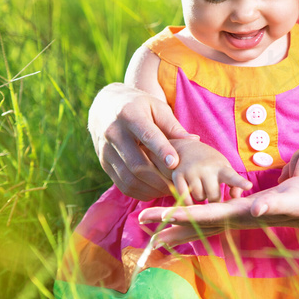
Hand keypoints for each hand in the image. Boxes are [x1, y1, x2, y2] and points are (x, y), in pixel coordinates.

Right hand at [88, 83, 190, 199]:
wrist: (107, 106)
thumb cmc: (140, 106)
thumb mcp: (157, 107)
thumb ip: (173, 125)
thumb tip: (194, 141)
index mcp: (130, 114)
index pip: (147, 135)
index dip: (161, 150)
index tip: (175, 163)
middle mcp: (113, 133)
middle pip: (137, 164)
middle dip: (160, 178)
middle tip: (179, 184)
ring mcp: (106, 150)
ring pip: (129, 178)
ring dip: (152, 188)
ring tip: (170, 189)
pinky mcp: (104, 163)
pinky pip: (122, 185)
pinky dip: (141, 192)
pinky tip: (155, 190)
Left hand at [139, 175, 298, 246]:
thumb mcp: (289, 198)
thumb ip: (274, 203)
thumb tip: (257, 207)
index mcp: (237, 213)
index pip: (198, 215)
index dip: (173, 215)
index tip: (150, 217)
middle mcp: (232, 219)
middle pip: (193, 223)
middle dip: (166, 224)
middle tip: (139, 224)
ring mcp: (236, 219)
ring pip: (200, 225)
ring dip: (177, 227)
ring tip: (155, 233)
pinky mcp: (240, 214)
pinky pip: (211, 220)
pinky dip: (195, 221)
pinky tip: (187, 221)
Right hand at [170, 136, 252, 203]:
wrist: (186, 148)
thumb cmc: (210, 163)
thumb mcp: (224, 168)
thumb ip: (234, 183)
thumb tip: (235, 197)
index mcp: (221, 167)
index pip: (233, 177)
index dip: (240, 182)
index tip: (248, 185)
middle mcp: (207, 169)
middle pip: (213, 196)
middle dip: (213, 198)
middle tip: (212, 192)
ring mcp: (192, 171)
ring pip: (199, 198)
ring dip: (200, 198)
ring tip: (200, 187)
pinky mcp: (178, 175)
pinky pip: (184, 197)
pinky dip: (187, 201)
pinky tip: (190, 195)